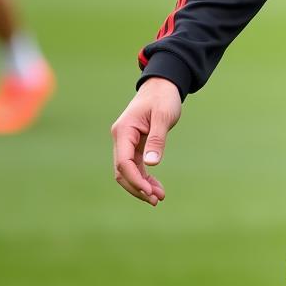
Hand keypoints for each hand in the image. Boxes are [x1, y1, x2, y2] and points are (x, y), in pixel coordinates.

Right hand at [111, 77, 181, 205]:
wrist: (163, 86)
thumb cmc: (163, 97)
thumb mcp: (163, 116)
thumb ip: (157, 139)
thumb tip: (152, 164)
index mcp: (123, 131)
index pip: (123, 162)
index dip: (135, 180)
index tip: (149, 192)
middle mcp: (121, 138)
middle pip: (122, 171)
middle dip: (138, 187)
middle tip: (157, 200)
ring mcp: (126, 143)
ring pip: (128, 171)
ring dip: (142, 186)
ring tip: (159, 197)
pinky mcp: (135, 145)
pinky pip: (135, 166)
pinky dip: (144, 177)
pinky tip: (155, 188)